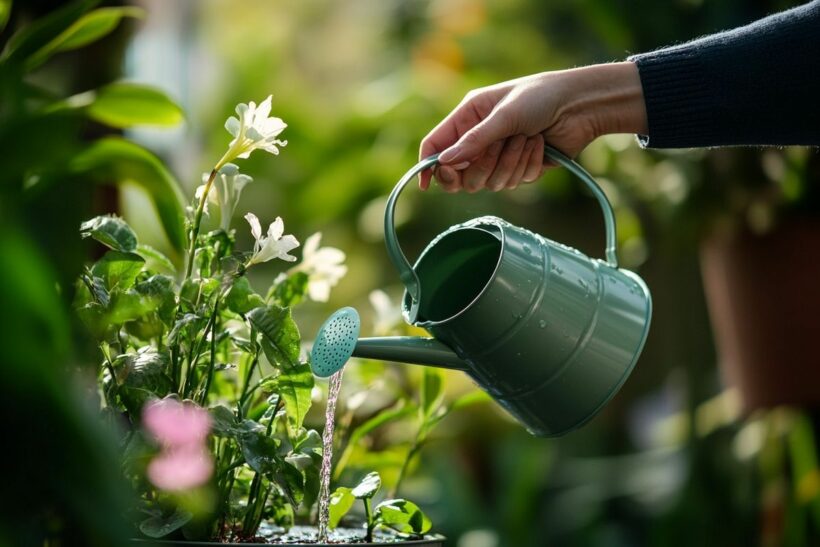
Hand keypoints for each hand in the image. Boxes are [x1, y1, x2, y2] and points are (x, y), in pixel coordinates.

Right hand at [419, 62, 646, 191]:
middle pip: (461, 175)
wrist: (580, 106)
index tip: (427, 185)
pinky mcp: (520, 168)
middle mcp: (480, 139)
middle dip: (482, 166)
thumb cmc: (540, 97)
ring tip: (527, 138)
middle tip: (497, 149)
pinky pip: (514, 182)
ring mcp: (499, 156)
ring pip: (489, 183)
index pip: (436, 147)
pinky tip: (540, 145)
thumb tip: (445, 162)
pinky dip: (528, 165)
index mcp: (468, 118)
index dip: (429, 166)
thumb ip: (475, 140)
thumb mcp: (505, 114)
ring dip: (511, 162)